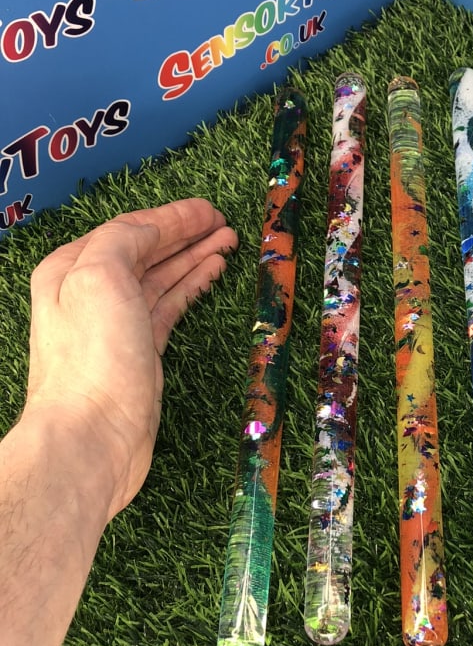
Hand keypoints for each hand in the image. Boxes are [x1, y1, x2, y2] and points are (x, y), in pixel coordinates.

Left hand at [22, 198, 237, 519]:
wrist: (92, 436)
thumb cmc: (92, 358)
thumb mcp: (99, 276)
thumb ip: (124, 239)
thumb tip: (156, 229)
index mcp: (71, 268)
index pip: (130, 228)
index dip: (172, 216)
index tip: (210, 209)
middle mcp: (89, 293)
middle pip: (146, 251)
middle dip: (186, 234)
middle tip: (226, 224)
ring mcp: (116, 325)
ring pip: (161, 278)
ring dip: (194, 257)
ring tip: (228, 243)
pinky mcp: (139, 353)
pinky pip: (169, 306)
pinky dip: (191, 286)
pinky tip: (211, 274)